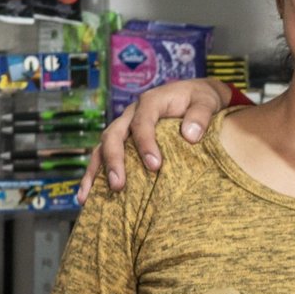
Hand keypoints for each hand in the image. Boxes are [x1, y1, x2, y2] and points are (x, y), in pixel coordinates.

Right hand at [79, 78, 231, 199]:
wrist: (196, 96)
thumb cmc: (201, 99)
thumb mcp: (207, 102)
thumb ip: (201, 116)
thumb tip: (190, 136)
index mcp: (151, 102)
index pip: (142, 122)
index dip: (145, 143)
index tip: (155, 166)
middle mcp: (132, 114)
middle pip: (114, 135)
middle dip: (114, 160)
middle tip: (119, 185)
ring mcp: (125, 127)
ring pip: (103, 147)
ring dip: (96, 171)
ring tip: (89, 197)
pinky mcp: (124, 141)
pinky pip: (104, 156)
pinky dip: (94, 175)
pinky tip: (87, 196)